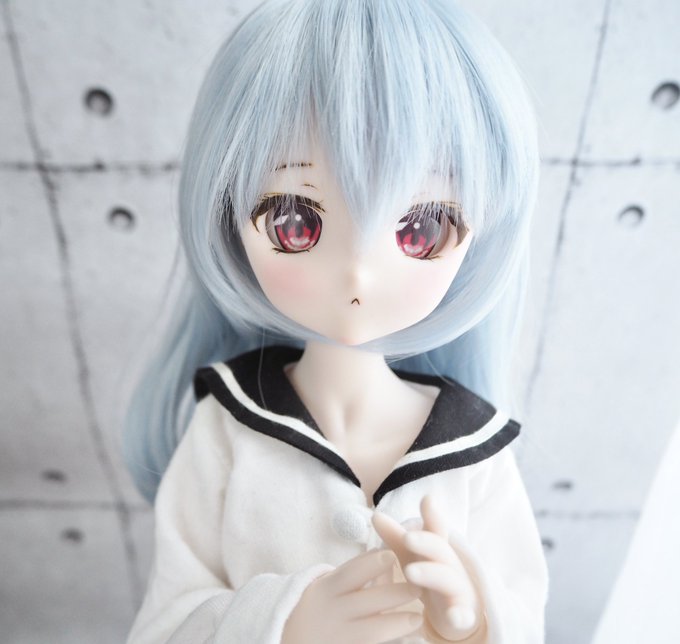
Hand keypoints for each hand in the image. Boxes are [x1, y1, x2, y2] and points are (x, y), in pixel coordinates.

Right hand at [281, 548, 422, 643]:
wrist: (288, 639)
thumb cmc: (315, 608)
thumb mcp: (327, 587)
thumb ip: (353, 576)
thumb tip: (385, 553)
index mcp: (326, 589)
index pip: (351, 572)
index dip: (372, 563)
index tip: (394, 555)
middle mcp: (331, 612)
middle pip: (367, 601)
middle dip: (394, 594)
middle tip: (419, 587)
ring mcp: (336, 636)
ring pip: (371, 630)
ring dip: (397, 623)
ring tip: (418, 618)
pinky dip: (388, 643)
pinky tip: (407, 641)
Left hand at [372, 495, 483, 641]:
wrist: (456, 611)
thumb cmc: (430, 575)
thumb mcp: (412, 556)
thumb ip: (395, 536)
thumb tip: (375, 514)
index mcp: (437, 549)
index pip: (435, 528)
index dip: (432, 514)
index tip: (427, 498)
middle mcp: (450, 565)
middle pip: (440, 549)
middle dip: (425, 542)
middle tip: (406, 538)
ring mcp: (458, 589)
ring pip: (447, 579)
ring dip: (431, 574)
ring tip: (410, 573)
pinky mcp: (462, 614)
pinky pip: (463, 615)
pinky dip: (460, 616)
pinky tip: (455, 617)